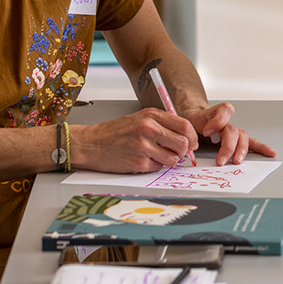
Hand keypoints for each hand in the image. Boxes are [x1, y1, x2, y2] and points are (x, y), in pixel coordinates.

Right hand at [69, 108, 198, 172]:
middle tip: (176, 153)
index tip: (192, 144)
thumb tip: (187, 137)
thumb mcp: (140, 119)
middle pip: (183, 143)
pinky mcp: (138, 162)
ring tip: (155, 156)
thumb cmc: (115, 132)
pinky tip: (142, 160)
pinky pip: (158, 167)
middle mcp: (148, 128)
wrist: (89, 144)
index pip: (185, 126)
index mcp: (151, 115)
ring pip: (174, 158)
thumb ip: (163, 125)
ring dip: (169, 160)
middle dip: (183, 151)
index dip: (192, 137)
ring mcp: (143, 146)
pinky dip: (154, 166)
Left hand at [183, 102, 276, 165]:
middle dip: (228, 146)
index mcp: (211, 114)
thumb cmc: (188, 122)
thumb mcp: (183, 121)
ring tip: (237, 161)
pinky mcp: (236, 139)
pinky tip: (269, 152)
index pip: (222, 111)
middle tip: (220, 161)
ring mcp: (232, 130)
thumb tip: (192, 146)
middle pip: (233, 130)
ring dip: (241, 150)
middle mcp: (225, 121)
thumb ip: (187, 131)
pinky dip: (260, 147)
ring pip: (242, 137)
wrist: (192, 117)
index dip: (217, 121)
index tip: (207, 132)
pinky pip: (250, 142)